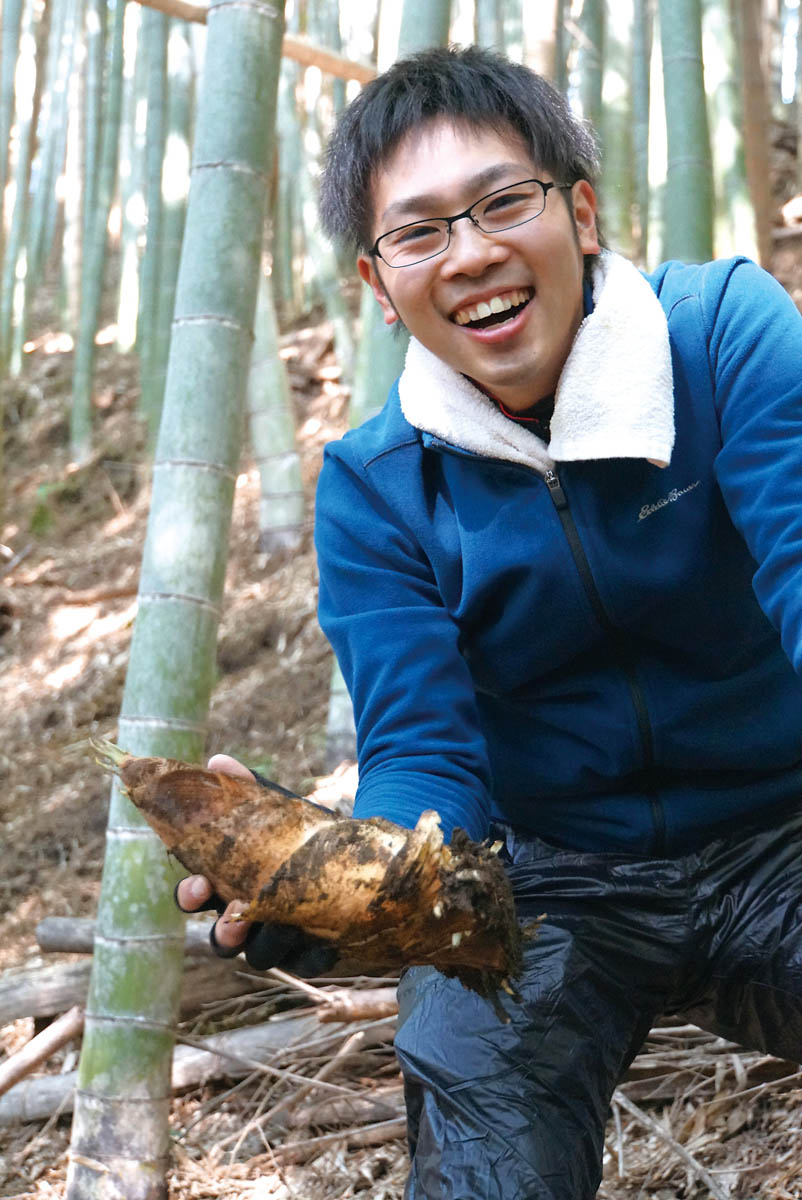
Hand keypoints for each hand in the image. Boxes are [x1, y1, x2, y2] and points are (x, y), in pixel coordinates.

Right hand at [174, 755, 336, 976]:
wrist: (349, 853)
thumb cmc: (296, 832)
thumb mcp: (275, 809)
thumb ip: (246, 790)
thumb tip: (219, 761)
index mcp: (226, 885)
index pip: (194, 898)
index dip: (190, 895)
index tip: (199, 884)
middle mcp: (245, 919)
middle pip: (221, 940)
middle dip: (224, 933)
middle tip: (234, 920)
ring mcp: (276, 940)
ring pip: (261, 954)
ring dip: (268, 939)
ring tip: (283, 920)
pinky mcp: (311, 952)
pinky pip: (307, 963)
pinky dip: (312, 954)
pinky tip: (322, 943)